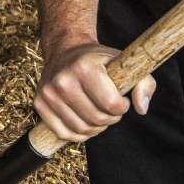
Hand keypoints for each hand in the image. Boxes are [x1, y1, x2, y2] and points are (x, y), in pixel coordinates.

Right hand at [33, 42, 156, 143]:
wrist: (65, 50)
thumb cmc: (99, 60)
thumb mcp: (125, 63)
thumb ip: (144, 83)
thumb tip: (141, 109)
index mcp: (84, 67)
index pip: (110, 104)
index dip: (122, 107)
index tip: (122, 100)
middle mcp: (63, 80)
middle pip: (96, 119)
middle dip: (110, 119)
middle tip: (112, 109)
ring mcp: (48, 93)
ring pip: (81, 129)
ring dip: (96, 127)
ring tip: (100, 114)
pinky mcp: (39, 104)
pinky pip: (64, 133)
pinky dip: (79, 133)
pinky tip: (86, 121)